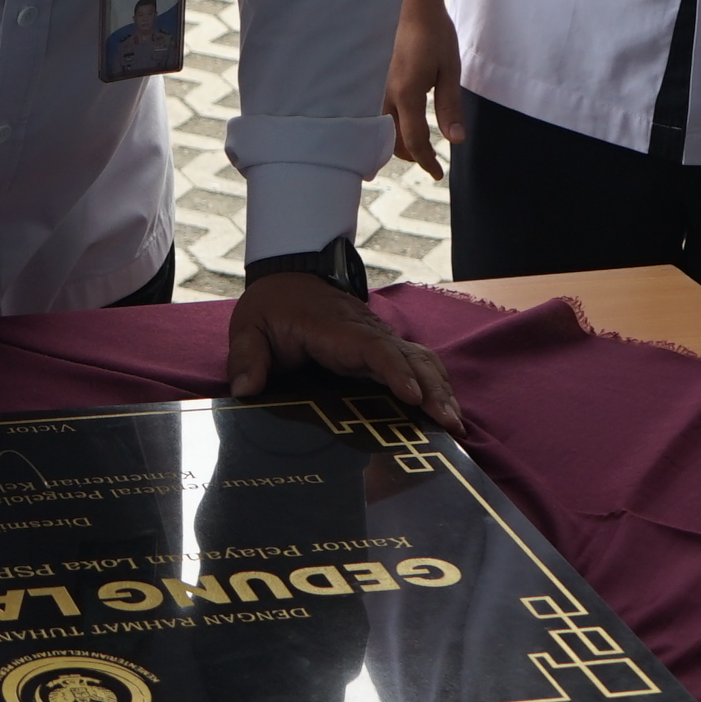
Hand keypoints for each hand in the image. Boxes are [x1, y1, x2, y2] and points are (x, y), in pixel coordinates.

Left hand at [224, 273, 464, 431]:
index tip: (413, 397)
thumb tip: (247, 389)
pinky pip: (414, 364)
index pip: (374, 348)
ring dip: (440, 388)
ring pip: (419, 360)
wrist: (289, 277)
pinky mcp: (380, 350)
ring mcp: (377, 340)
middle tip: (448, 423)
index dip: (396, 371)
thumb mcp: (248, 327)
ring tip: (454, 424)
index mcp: (335, 329)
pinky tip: (445, 411)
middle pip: (410, 357)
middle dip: (433, 389)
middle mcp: (365, 333)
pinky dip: (434, 384)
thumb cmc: (272, 305)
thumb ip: (246, 357)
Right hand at [386, 0, 464, 181]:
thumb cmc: (434, 34)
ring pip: (379, 129)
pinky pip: (374, 113)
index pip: (415, 141)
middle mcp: (384, 94)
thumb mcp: (450, 70)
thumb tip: (455, 140)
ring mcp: (373, 87)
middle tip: (428, 161)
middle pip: (392, 141)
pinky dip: (385, 126)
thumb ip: (449, 107)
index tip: (438, 173)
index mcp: (407, 94)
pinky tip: (395, 123)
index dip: (427, 161)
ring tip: (412, 146)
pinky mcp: (370, 80)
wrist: (409, 3)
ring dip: (394, 142)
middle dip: (410, 155)